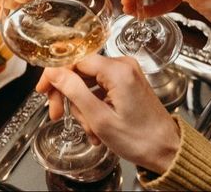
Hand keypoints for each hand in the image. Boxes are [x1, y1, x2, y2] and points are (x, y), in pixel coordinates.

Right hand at [36, 55, 179, 173]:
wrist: (167, 150)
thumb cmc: (140, 139)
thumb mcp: (100, 118)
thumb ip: (74, 91)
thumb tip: (54, 73)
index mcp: (117, 70)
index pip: (74, 59)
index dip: (55, 75)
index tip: (43, 90)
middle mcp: (123, 65)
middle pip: (80, 70)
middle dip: (67, 95)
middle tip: (55, 114)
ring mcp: (126, 73)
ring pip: (88, 82)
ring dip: (82, 107)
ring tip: (89, 130)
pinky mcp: (128, 82)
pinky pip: (100, 88)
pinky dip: (94, 106)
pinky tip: (95, 127)